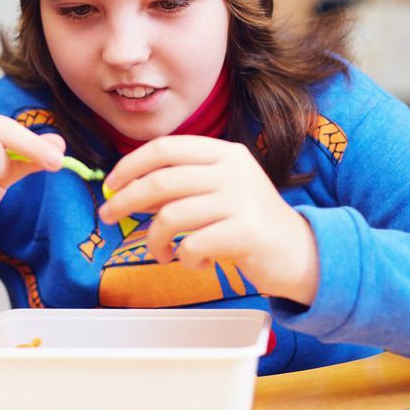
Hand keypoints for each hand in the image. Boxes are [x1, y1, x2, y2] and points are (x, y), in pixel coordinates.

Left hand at [99, 136, 319, 305]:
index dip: (130, 165)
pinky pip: (192, 245)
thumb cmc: (249, 222)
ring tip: (159, 252)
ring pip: (171, 216)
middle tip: (108, 216)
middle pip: (161, 180)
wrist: (300, 252)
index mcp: (224, 153)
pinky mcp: (246, 232)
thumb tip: (127, 190)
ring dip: (154, 239)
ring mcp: (241, 200)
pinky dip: (183, 258)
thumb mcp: (219, 191)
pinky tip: (192, 262)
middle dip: (126, 199)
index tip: (110, 185)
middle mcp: (232, 170)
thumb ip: (181, 185)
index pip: (165, 148)